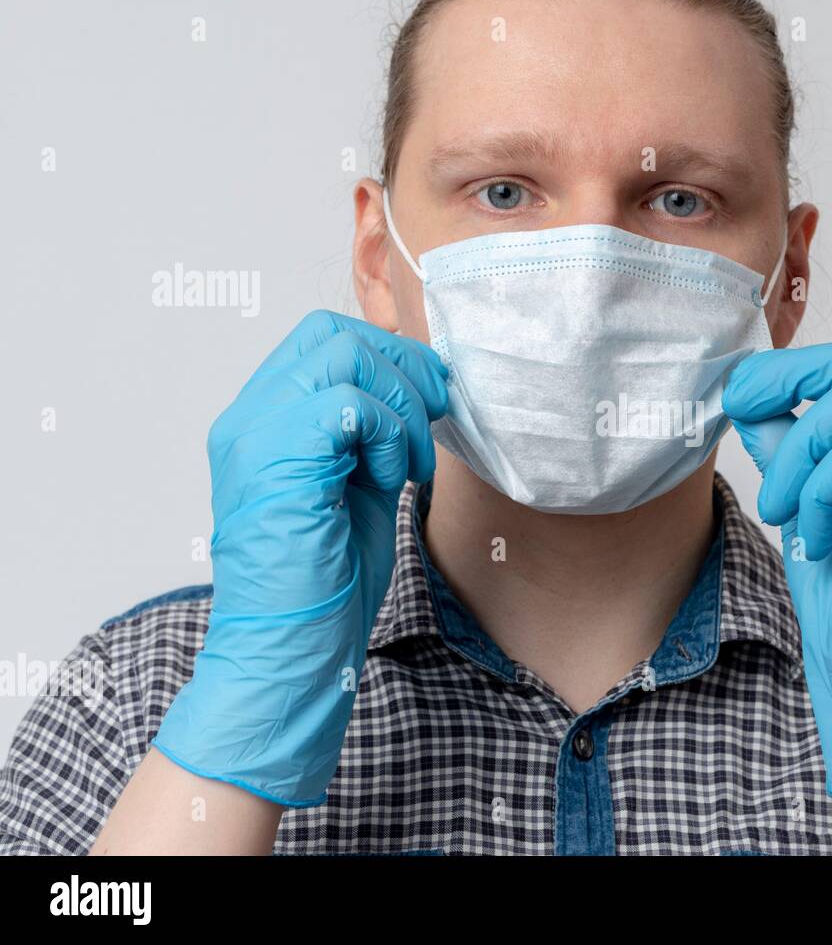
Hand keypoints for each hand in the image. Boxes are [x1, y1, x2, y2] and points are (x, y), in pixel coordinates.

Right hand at [152, 310, 448, 805]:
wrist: (294, 650)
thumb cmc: (328, 581)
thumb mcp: (358, 485)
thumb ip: (372, 434)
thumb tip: (419, 389)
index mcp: (262, 422)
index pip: (323, 339)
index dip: (388, 357)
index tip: (430, 401)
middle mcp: (247, 419)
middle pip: (331, 332)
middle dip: (401, 366)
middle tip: (433, 417)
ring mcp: (255, 436)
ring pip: (343, 355)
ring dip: (399, 404)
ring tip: (409, 464)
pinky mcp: (278, 462)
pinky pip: (349, 404)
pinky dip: (389, 434)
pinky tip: (394, 480)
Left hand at [723, 340, 831, 796]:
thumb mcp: (802, 504)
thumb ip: (788, 448)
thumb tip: (752, 397)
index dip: (796, 367)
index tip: (741, 391)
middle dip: (788, 377)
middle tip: (738, 407)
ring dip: (795, 459)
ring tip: (784, 516)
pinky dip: (817, 495)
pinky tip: (818, 542)